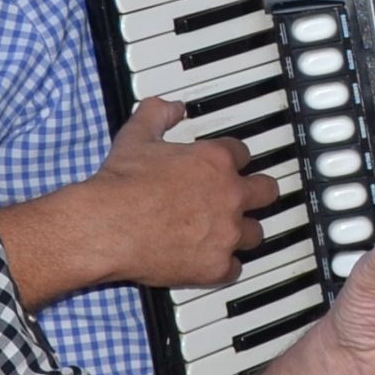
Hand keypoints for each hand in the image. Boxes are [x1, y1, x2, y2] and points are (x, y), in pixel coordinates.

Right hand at [95, 98, 281, 288]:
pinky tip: (210, 261)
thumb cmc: (121, 184)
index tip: (228, 165)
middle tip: (245, 197)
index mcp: (216, 161)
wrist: (107, 225)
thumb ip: (157, 115)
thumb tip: (170, 106)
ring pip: (256, 233)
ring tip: (226, 232)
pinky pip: (236, 268)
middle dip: (257, 192)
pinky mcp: (217, 265)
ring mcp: (227, 233)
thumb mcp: (136, 136)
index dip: (233, 159)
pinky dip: (224, 266)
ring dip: (243, 231)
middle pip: (267, 191)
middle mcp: (230, 195)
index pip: (243, 154)